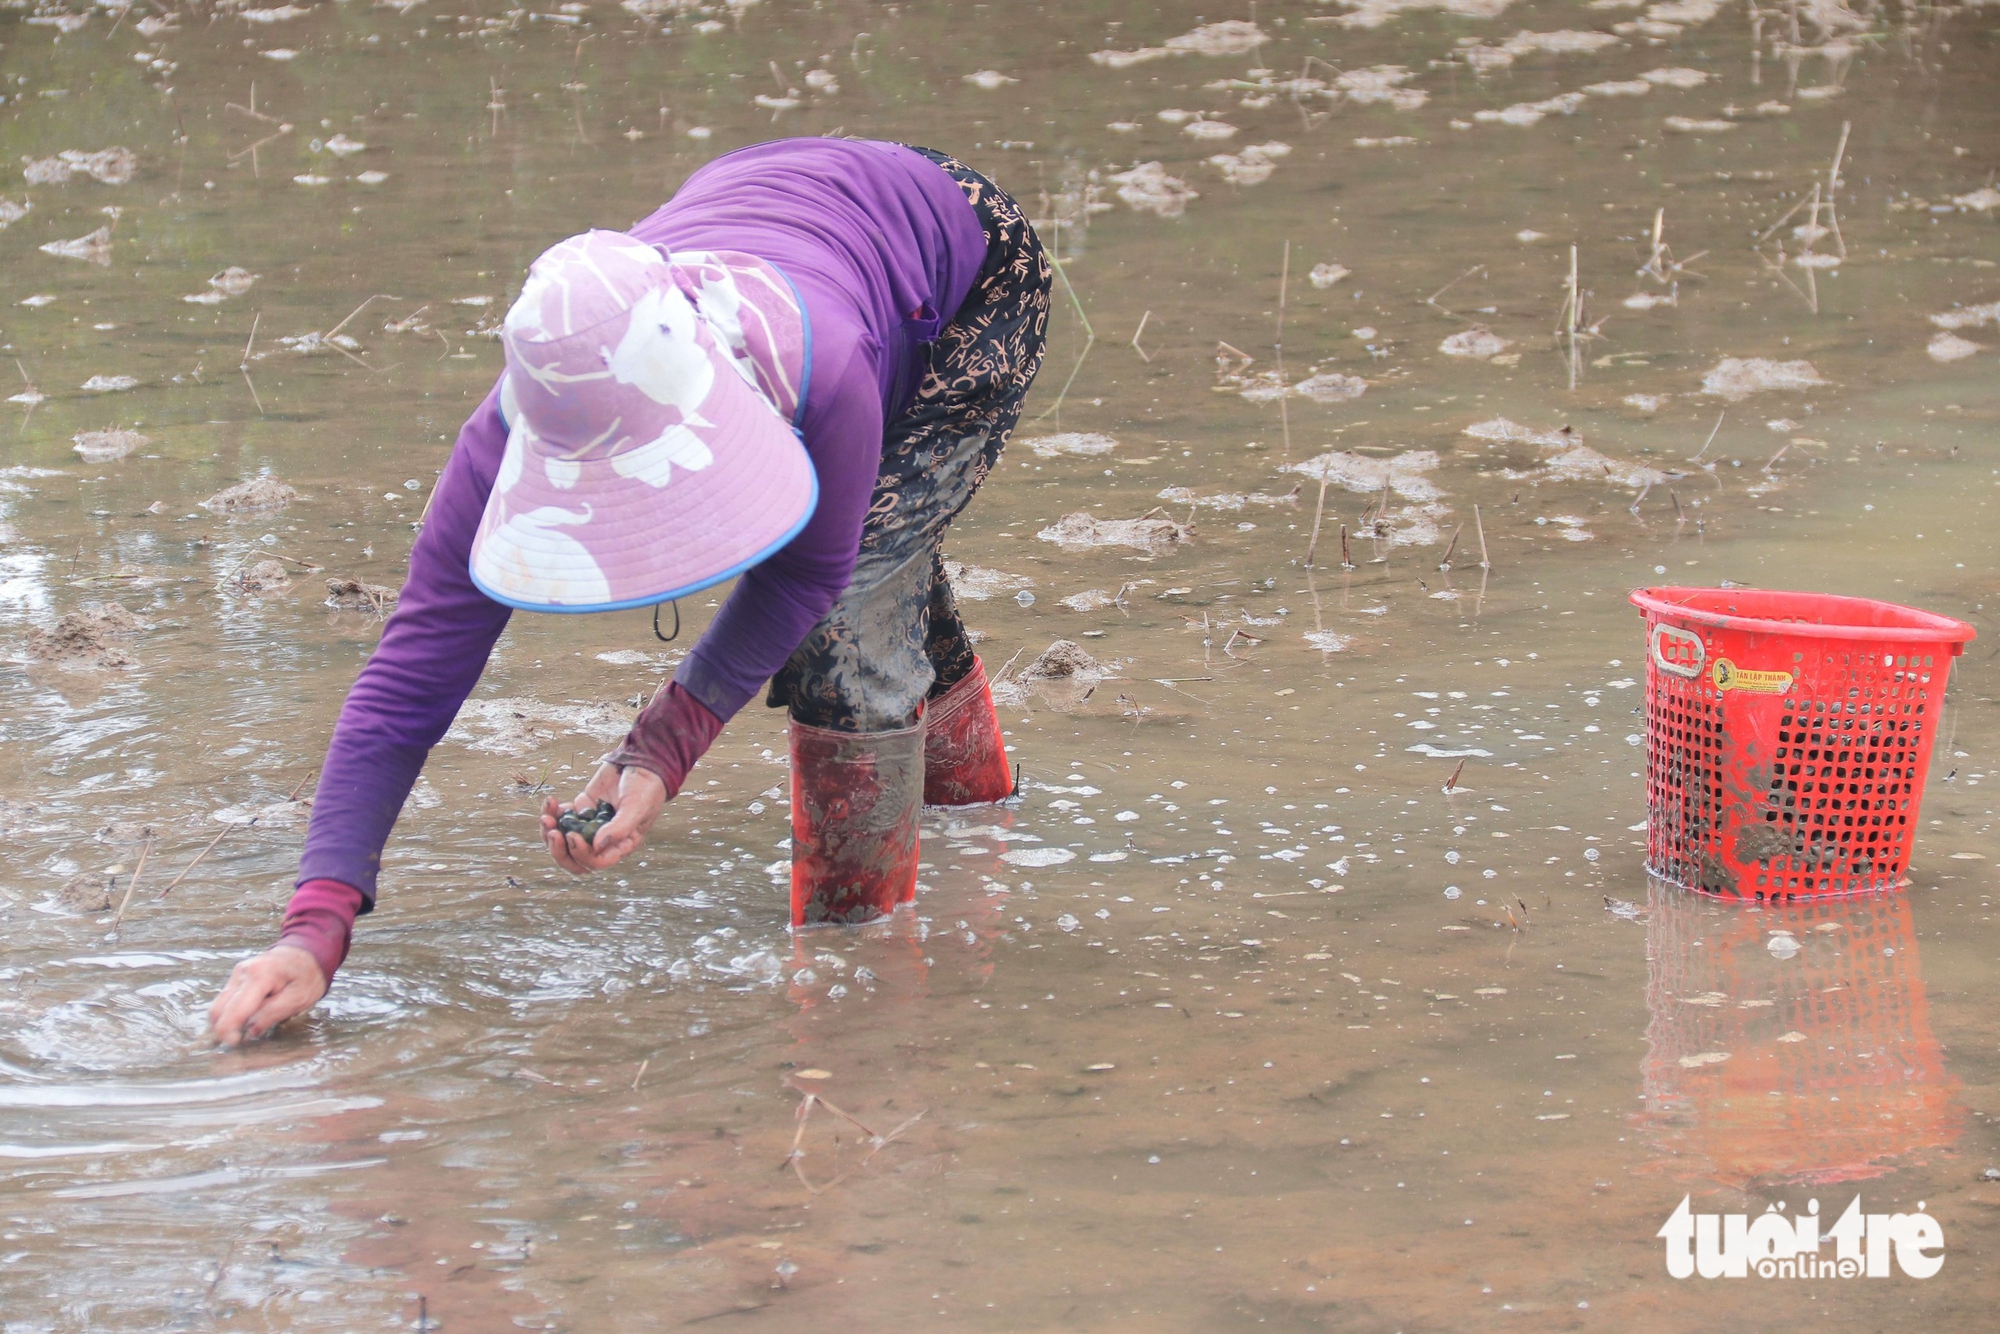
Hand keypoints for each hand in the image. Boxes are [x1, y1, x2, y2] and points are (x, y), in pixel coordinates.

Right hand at [207, 945, 327, 1046]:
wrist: (307, 953)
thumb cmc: (306, 976)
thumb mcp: (299, 998)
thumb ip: (273, 1014)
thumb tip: (249, 1032)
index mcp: (259, 976)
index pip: (235, 1009)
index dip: (229, 1030)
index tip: (235, 1043)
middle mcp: (242, 972)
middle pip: (219, 1008)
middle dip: (223, 1029)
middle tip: (237, 1041)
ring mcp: (237, 973)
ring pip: (219, 1005)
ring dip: (225, 1021)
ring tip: (241, 1033)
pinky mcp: (236, 977)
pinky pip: (225, 1000)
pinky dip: (229, 1013)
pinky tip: (243, 1020)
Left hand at [542, 763, 666, 874]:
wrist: (643, 761)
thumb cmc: (647, 787)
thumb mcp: (637, 808)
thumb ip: (619, 829)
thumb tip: (596, 846)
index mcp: (620, 845)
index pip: (596, 862)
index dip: (580, 854)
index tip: (572, 835)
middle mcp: (603, 839)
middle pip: (575, 858)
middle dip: (559, 850)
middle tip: (552, 832)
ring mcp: (590, 824)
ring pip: (563, 840)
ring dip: (550, 831)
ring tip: (547, 815)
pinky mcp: (582, 808)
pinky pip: (561, 818)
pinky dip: (552, 812)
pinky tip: (551, 801)